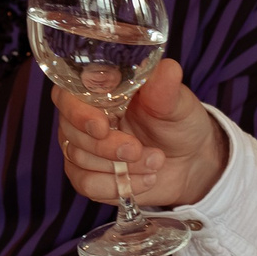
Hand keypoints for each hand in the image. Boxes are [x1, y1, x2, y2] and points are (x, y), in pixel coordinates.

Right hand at [51, 59, 229, 209]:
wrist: (189, 160)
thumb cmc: (177, 122)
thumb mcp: (176, 103)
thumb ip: (166, 89)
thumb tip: (168, 69)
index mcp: (97, 91)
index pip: (66, 96)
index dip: (78, 112)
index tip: (102, 126)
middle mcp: (82, 118)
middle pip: (73, 133)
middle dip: (107, 147)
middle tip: (138, 150)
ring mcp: (82, 148)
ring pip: (80, 160)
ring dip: (120, 167)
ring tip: (155, 162)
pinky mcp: (88, 176)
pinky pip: (87, 184)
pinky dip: (117, 186)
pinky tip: (144, 179)